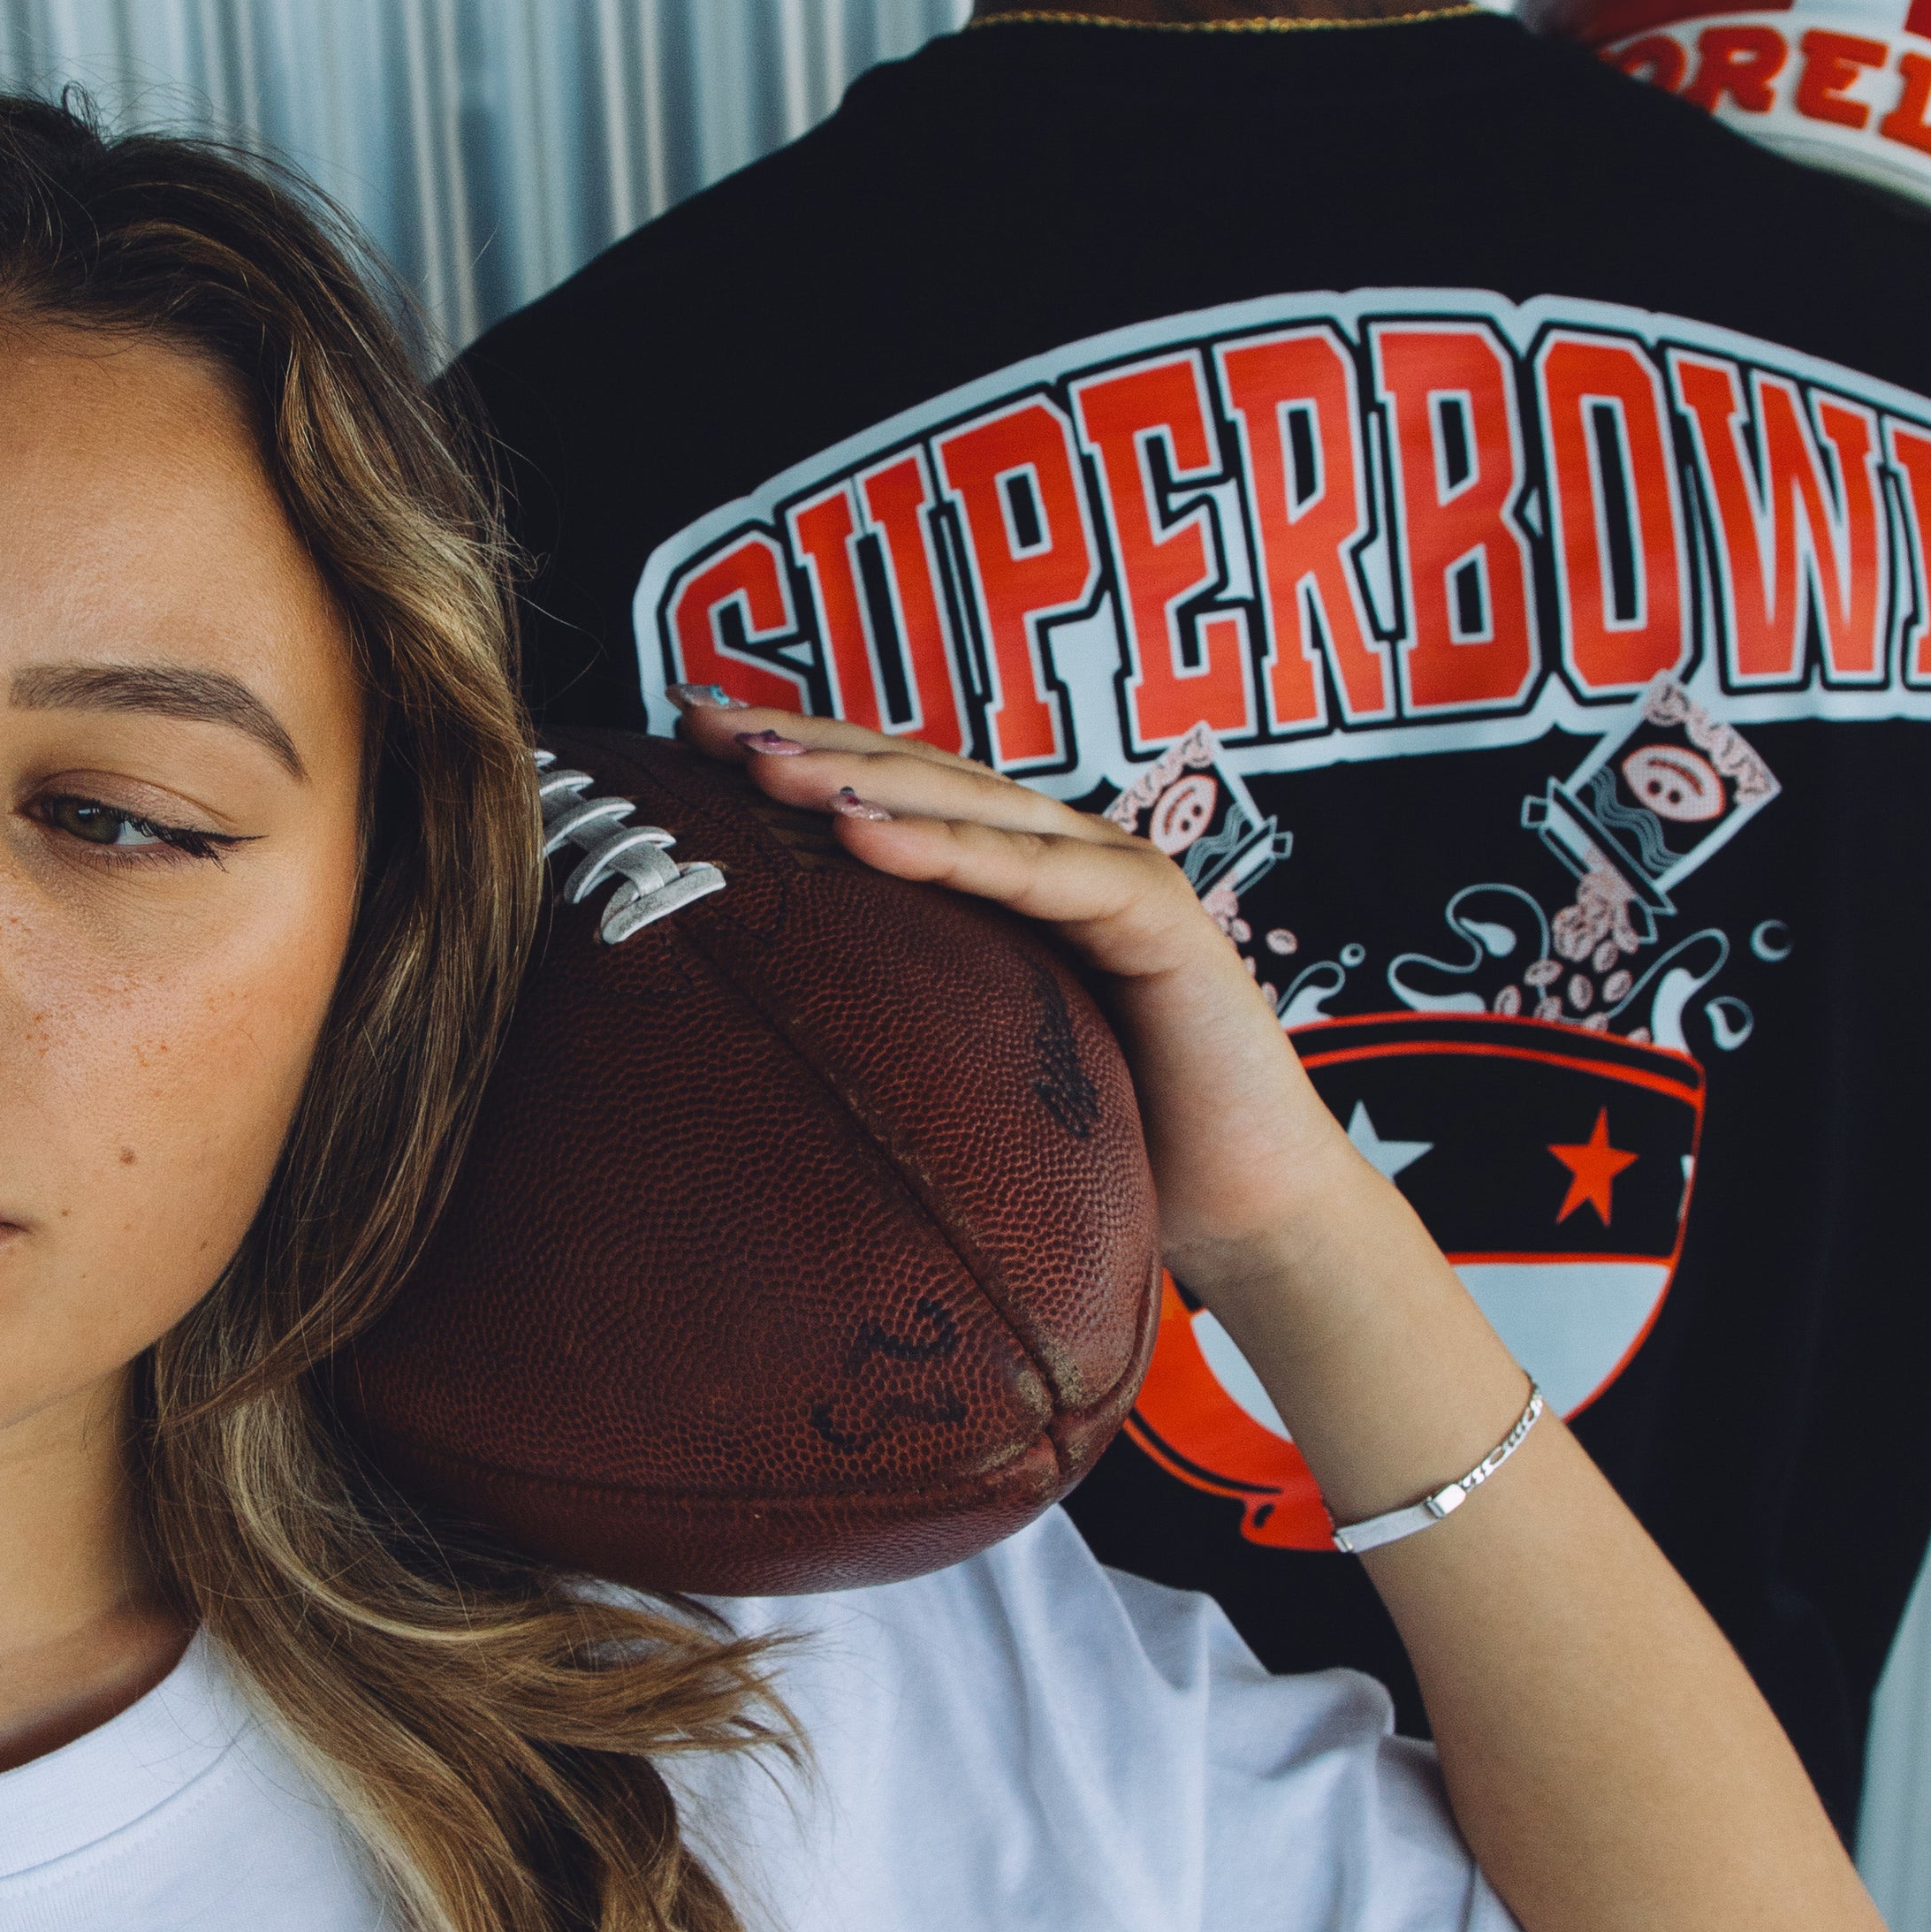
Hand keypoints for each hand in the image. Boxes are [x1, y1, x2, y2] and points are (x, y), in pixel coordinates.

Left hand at [664, 688, 1367, 1305]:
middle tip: (700, 723)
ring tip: (761, 765)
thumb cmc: (1112, 1144)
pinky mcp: (1159, 916)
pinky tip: (862, 835)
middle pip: (914, 773)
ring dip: (859, 778)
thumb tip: (752, 1034)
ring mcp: (1115, 871)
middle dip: (806, 741)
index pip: (889, 791)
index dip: (796, 751)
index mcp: (1012, 875)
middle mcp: (1061, 852)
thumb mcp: (971, 1063)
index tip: (688, 734)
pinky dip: (949, 849)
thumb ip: (898, 1019)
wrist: (1242, 1208)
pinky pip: (1036, 876)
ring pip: (968, 805)